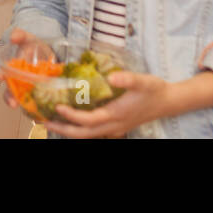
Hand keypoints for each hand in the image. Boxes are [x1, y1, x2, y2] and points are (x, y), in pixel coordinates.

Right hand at [0, 28, 55, 110]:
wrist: (49, 54)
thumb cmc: (34, 47)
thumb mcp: (27, 38)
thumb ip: (19, 35)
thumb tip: (13, 37)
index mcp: (12, 69)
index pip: (3, 75)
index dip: (1, 76)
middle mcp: (18, 82)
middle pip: (11, 93)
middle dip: (10, 98)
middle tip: (12, 103)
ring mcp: (30, 90)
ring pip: (23, 102)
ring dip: (25, 108)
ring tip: (29, 114)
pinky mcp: (42, 95)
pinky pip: (38, 106)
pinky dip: (39, 113)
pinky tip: (42, 115)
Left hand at [44, 71, 174, 138]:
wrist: (168, 102)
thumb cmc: (155, 90)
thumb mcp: (144, 81)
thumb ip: (128, 79)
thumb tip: (111, 77)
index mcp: (116, 114)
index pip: (89, 120)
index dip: (72, 115)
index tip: (57, 106)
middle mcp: (113, 125)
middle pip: (84, 134)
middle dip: (63, 130)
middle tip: (44, 122)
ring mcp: (115, 128)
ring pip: (88, 135)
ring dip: (69, 131)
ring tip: (52, 123)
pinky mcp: (116, 126)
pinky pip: (94, 133)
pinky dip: (80, 130)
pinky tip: (73, 122)